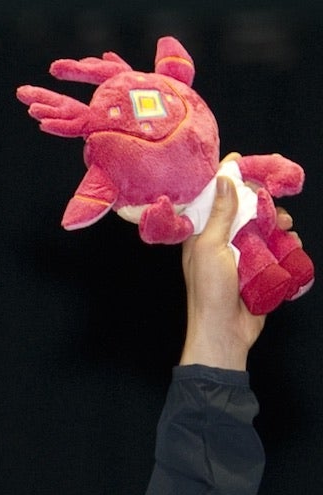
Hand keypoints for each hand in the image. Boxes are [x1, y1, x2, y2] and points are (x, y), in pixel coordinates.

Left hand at [179, 156, 285, 370]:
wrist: (225, 331)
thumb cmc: (210, 292)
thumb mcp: (210, 248)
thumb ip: (218, 215)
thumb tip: (223, 180)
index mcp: (201, 235)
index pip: (213, 199)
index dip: (228, 180)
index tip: (244, 162)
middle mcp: (220, 242)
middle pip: (245, 210)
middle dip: (263, 203)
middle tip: (276, 203)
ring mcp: (241, 255)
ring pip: (265, 228)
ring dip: (279, 223)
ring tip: (287, 227)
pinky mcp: (259, 269)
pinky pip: (276, 249)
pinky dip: (287, 244)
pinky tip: (293, 244)